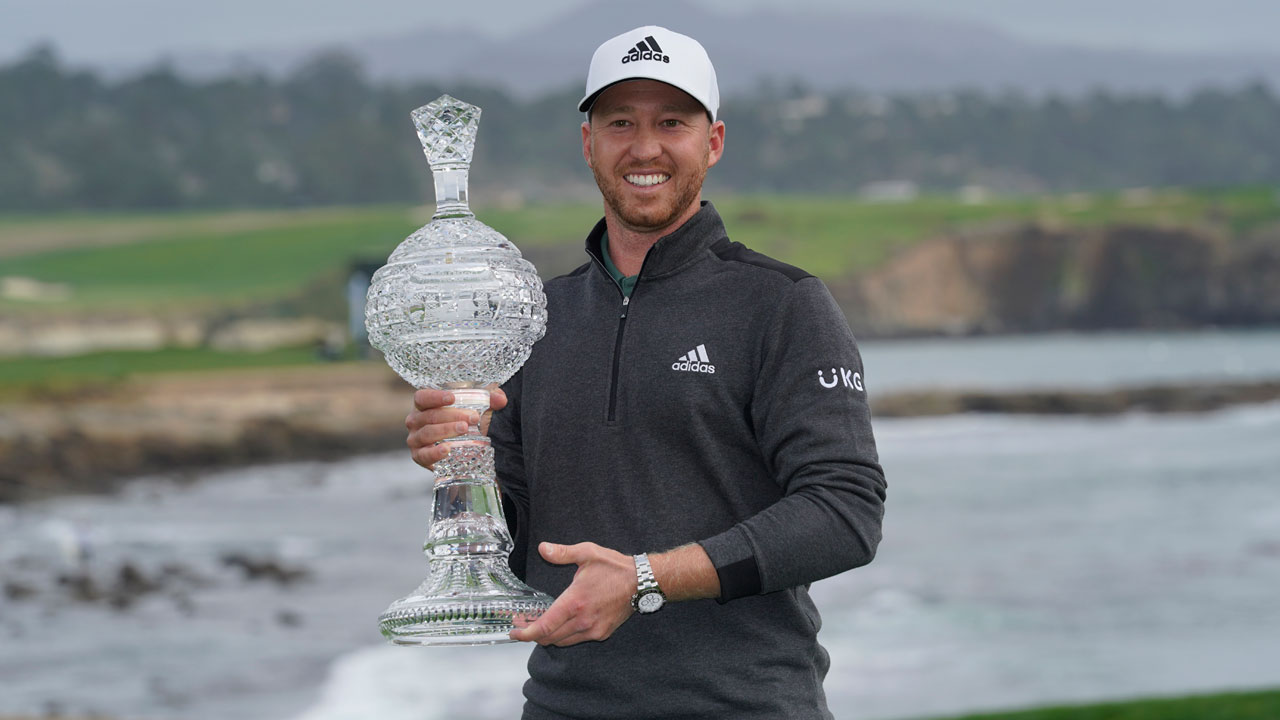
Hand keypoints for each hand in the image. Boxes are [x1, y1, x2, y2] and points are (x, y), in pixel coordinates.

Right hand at [405, 386, 506, 469]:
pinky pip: (424, 455)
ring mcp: (415, 439)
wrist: (459, 450)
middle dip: (452, 415)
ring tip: (465, 429)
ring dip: (446, 430)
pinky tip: (447, 449)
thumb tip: (500, 399)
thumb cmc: (461, 422)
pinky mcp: (419, 456)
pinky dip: (434, 453)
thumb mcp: (475, 407)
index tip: (452, 398)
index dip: (435, 396)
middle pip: (430, 416)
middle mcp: (415, 421)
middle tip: (472, 417)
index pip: (422, 397)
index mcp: (423, 405)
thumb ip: (489, 398)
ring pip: (428, 433)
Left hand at [510, 542, 635, 646]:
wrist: (642, 582)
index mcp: (575, 602)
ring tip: (538, 625)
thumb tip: (543, 548)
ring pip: (562, 642)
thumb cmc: (615, 567)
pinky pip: (576, 639)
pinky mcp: (602, 633)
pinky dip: (564, 636)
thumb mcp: (587, 553)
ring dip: (548, 636)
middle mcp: (583, 620)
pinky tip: (560, 624)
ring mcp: (593, 630)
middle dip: (532, 634)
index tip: (514, 631)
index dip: (525, 633)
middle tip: (522, 625)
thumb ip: (562, 553)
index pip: (544, 626)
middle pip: (549, 638)